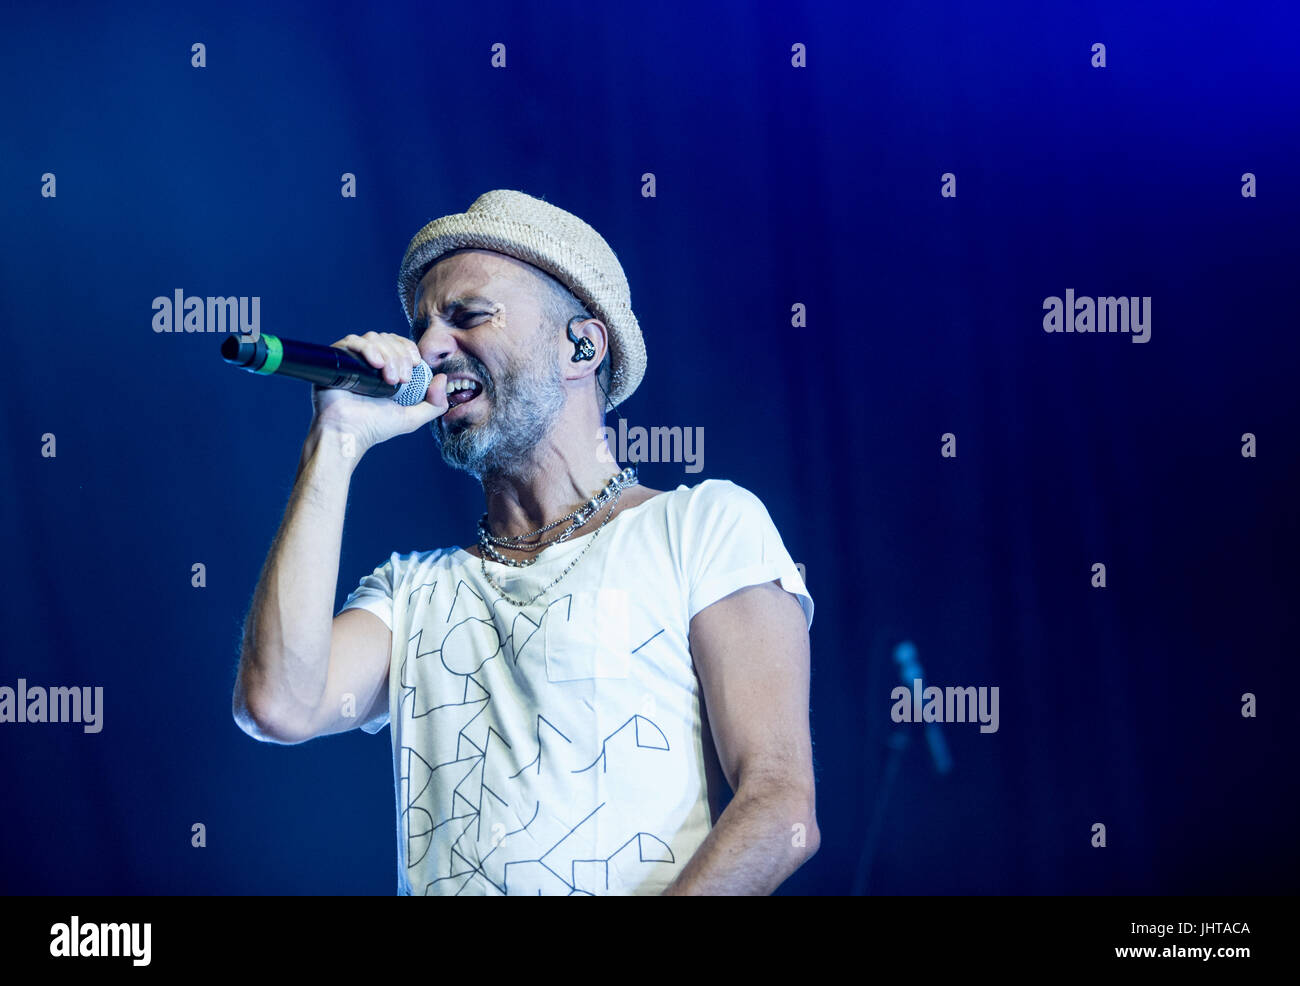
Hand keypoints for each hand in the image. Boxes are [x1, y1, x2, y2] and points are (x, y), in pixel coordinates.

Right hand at [310, 331, 447, 455]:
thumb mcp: (412, 418)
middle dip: (400, 355)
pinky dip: (367, 348)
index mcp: (385, 369)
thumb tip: (443, 379)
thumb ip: (434, 404)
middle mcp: (368, 361)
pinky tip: (376, 363)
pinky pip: (353, 341)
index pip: (400, 344)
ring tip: (388, 378)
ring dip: (388, 354)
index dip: (409, 349)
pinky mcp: (337, 359)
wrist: (347, 432)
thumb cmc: (375, 427)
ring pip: (374, 338)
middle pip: (388, 339)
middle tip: (401, 379)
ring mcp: (352, 359)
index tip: (415, 364)